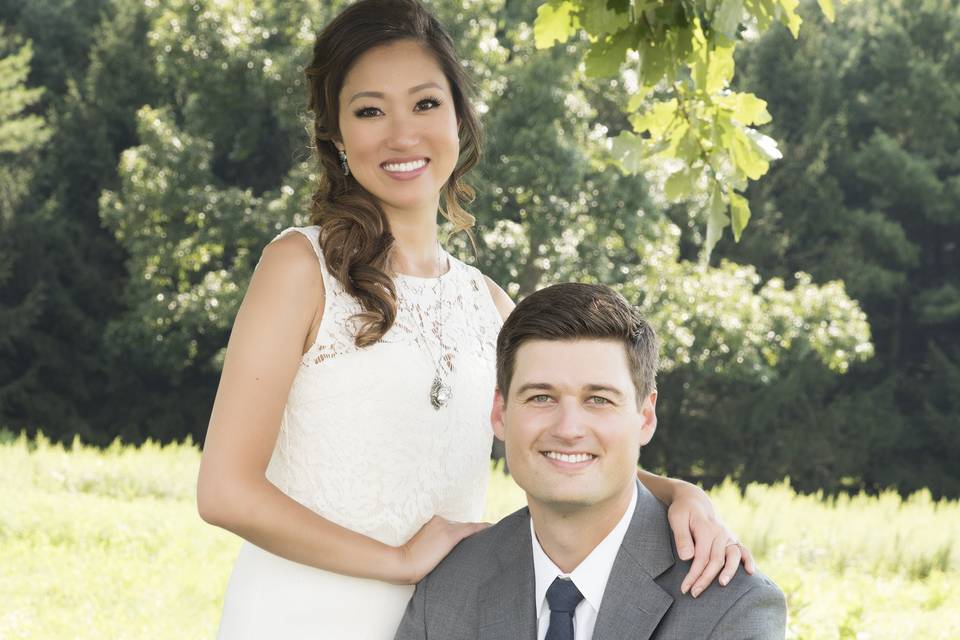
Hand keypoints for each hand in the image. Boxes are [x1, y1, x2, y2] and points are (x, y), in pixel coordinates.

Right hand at [392, 516, 487, 583]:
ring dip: (477, 534)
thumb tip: (443, 554)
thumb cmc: (407, 562)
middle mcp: (440, 521)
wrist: (402, 563)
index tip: (473, 535)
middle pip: (461, 527)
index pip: (452, 526)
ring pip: (467, 528)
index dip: (462, 532)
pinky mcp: (450, 535)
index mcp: (432, 522)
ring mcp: (445, 526)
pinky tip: (494, 529)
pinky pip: (471, 530)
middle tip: (486, 538)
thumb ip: (433, 545)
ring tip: (492, 536)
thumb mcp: (420, 549)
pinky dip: (483, 529)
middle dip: (470, 534)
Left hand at [666, 482, 755, 597]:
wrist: (694, 502)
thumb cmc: (683, 512)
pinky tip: (751, 572)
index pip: (701, 557)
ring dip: (729, 572)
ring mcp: (728, 536)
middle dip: (705, 579)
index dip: (693, 575)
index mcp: (705, 528)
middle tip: (694, 593)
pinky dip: (748, 560)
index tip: (685, 588)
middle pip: (715, 560)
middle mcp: (720, 533)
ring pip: (732, 557)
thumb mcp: (676, 519)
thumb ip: (682, 538)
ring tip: (722, 584)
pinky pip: (743, 550)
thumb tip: (687, 558)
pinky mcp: (732, 539)